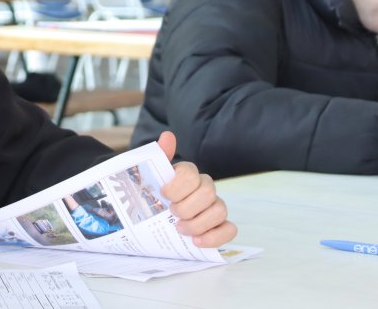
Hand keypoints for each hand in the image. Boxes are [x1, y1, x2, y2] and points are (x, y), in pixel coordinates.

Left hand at [156, 131, 237, 247]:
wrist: (149, 222)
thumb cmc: (151, 198)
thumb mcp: (148, 179)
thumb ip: (159, 158)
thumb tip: (168, 136)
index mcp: (188, 175)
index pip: (192, 173)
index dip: (177, 186)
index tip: (163, 194)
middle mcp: (205, 189)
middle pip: (208, 192)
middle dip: (187, 207)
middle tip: (171, 214)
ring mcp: (214, 208)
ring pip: (220, 210)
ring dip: (198, 223)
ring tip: (180, 229)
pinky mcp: (219, 227)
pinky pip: (229, 230)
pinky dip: (214, 237)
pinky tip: (196, 242)